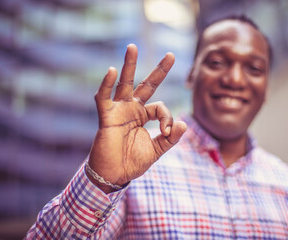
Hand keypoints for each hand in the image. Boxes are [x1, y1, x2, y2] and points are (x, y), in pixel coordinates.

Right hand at [87, 44, 186, 192]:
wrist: (114, 176)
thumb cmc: (132, 162)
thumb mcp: (156, 150)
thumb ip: (170, 138)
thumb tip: (184, 124)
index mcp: (143, 116)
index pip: (161, 107)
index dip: (168, 118)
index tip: (167, 132)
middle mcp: (132, 109)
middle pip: (146, 85)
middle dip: (158, 70)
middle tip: (171, 55)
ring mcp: (119, 111)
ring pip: (124, 84)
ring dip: (128, 65)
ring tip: (133, 47)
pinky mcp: (107, 117)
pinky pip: (104, 98)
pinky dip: (106, 84)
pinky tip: (113, 70)